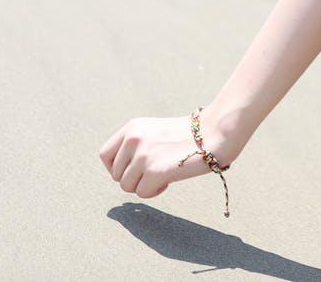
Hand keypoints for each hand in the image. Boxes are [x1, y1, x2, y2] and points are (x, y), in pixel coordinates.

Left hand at [98, 110, 242, 202]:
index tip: (133, 170)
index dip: (116, 168)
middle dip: (134, 179)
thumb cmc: (190, 136)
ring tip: (164, 175)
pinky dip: (155, 191)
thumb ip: (137, 146)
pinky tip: (169, 181)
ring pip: (128, 187)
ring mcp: (142, 155)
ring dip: (144, 186)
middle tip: (156, 172)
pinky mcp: (154, 171)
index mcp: (132, 128)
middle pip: (116, 175)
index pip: (105, 155)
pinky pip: (143, 193)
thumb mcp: (156, 132)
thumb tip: (121, 173)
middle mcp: (133, 139)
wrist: (216, 132)